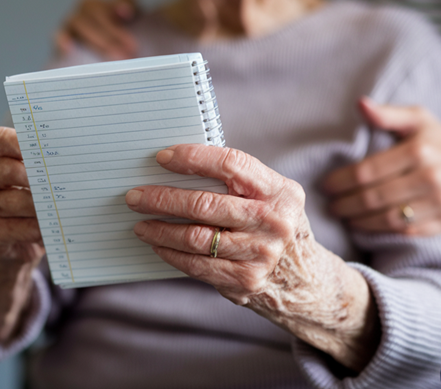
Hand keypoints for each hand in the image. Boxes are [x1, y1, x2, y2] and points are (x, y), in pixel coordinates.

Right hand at [0, 127, 43, 340]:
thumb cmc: (29, 198)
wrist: (8, 243)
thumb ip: (40, 164)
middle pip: (8, 171)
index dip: (19, 143)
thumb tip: (74, 157)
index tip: (42, 147)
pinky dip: (37, 229)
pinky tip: (50, 229)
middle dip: (36, 176)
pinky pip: (15, 230)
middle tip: (59, 179)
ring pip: (13, 202)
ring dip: (40, 204)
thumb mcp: (32, 177)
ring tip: (60, 204)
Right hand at [55, 0, 139, 59]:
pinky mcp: (64, 36)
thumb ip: (144, 32)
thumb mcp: (140, 41)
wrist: (105, 66)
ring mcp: (76, 19)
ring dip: (97, 38)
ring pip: (81, 21)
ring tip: (114, 57)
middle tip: (130, 50)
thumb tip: (147, 28)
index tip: (129, 15)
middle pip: (99, 10)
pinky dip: (62, 38)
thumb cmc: (126, 53)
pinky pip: (59, 34)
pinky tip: (70, 48)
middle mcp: (94, 7)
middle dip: (114, 31)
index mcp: (117, 4)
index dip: (124, 1)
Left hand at [126, 144, 379, 371]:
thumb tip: (177, 167)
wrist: (305, 282)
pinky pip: (197, 265)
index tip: (161, 157)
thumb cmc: (276, 228)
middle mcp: (274, 222)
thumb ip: (239, 183)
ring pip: (196, 238)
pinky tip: (158, 245)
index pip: (231, 164)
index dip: (192, 158)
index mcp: (281, 192)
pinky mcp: (246, 281)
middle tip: (135, 196)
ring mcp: (261, 255)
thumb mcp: (274, 198)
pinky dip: (171, 254)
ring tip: (140, 223)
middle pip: (206, 204)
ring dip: (160, 230)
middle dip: (163, 199)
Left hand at [322, 98, 440, 235]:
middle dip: (346, 203)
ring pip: (388, 218)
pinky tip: (365, 225)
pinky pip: (406, 231)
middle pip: (374, 197)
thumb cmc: (438, 141)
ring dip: (359, 220)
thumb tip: (360, 104)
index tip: (326, 185)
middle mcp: (431, 178)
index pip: (368, 171)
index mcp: (419, 151)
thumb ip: (387, 114)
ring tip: (344, 216)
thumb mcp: (417, 119)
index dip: (342, 181)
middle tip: (331, 205)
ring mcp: (440, 203)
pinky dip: (381, 231)